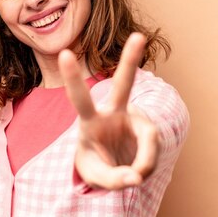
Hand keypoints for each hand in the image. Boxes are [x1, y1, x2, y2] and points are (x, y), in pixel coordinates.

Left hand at [59, 33, 159, 190]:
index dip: (73, 78)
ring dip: (145, 162)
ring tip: (136, 178)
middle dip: (131, 61)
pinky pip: (154, 151)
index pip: (79, 98)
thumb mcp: (96, 178)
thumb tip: (136, 177)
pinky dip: (147, 167)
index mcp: (90, 121)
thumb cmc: (97, 166)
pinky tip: (139, 172)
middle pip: (123, 84)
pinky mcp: (149, 132)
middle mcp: (114, 113)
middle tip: (139, 37)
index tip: (63, 53)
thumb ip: (113, 180)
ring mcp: (135, 120)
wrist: (113, 168)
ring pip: (150, 135)